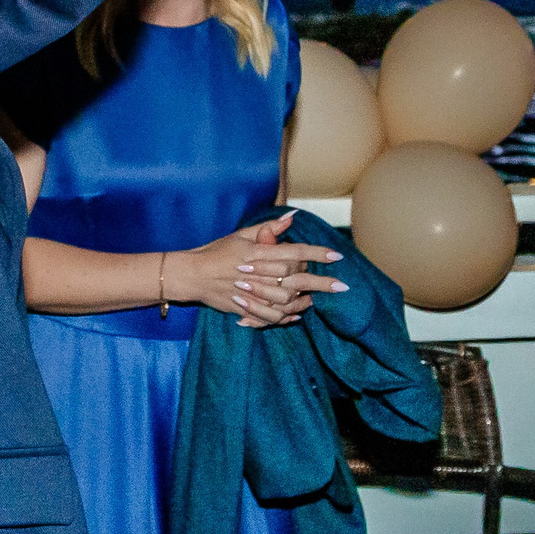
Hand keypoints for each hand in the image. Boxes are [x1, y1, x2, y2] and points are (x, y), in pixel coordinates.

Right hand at [166, 213, 346, 327]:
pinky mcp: (245, 308)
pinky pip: (271, 316)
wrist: (192, 274)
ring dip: (304, 300)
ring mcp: (251, 293)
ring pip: (286, 300)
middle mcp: (257, 273)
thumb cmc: (216, 251)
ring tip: (317, 299)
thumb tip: (292, 217)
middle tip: (342, 286)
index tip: (337, 256)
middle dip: (321, 282)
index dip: (316, 253)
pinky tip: (297, 314)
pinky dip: (286, 316)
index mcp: (257, 252)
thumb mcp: (240, 235)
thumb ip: (268, 228)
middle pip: (296, 278)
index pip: (293, 251)